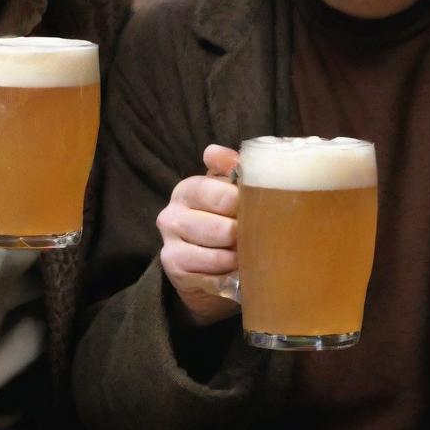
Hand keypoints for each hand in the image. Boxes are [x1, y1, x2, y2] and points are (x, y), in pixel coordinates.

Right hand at [157, 144, 240, 327]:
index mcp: (187, 189)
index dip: (240, 202)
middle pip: (217, 227)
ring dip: (239, 256)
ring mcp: (170, 246)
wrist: (205, 264)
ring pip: (215, 254)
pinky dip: (229, 276)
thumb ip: (230, 167)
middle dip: (243, 234)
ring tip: (251, 253)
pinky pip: (211, 277)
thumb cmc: (224, 218)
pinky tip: (238, 271)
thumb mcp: (228, 189)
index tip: (258, 207)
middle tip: (259, 235)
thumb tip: (215, 152)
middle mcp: (171, 216)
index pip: (213, 192)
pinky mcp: (175, 273)